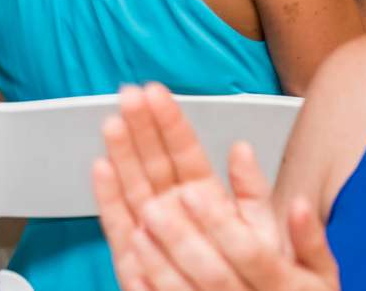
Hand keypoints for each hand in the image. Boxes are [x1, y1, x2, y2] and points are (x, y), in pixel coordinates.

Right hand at [94, 85, 334, 290]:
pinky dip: (108, 198)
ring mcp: (152, 233)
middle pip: (154, 162)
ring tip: (114, 123)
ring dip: (122, 154)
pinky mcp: (133, 260)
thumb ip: (253, 192)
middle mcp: (175, 210)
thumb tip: (241, 148)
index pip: (184, 153)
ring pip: (133, 185)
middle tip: (130, 94)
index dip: (169, 122)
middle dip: (141, 126)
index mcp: (206, 199)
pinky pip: (118, 226)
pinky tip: (101, 168)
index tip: (156, 93)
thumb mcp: (264, 232)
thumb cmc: (255, 279)